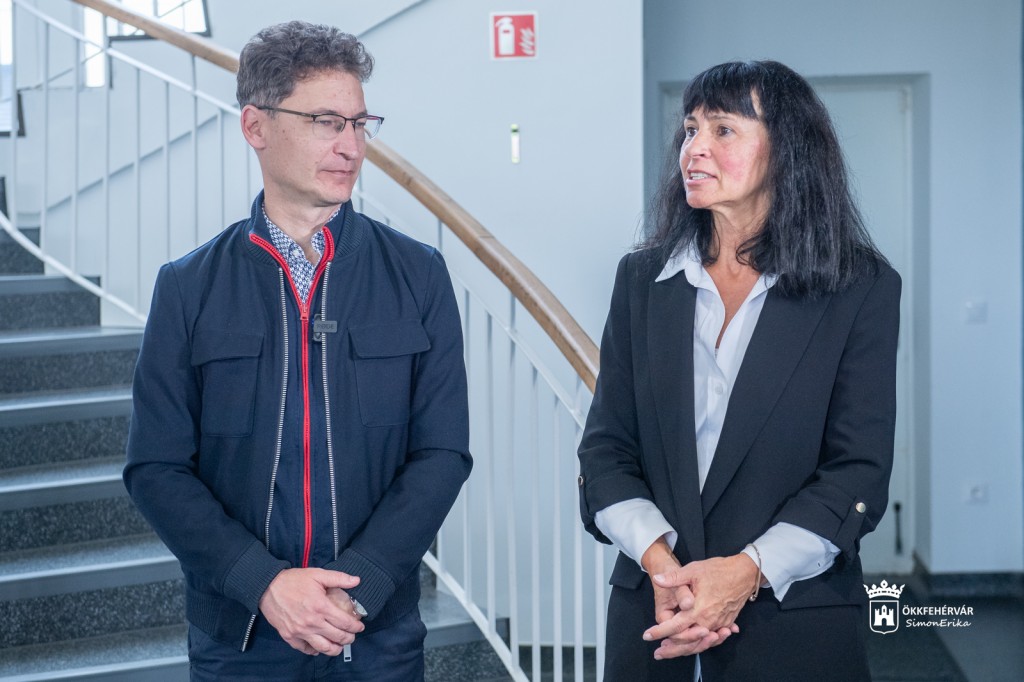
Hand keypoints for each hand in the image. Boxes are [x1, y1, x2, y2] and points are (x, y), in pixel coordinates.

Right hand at [258, 568, 364, 655]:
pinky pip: (305, 649)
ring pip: (323, 648)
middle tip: (352, 636)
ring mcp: (300, 631)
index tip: (360, 626)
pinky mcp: (289, 636)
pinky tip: (320, 647)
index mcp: (321, 607)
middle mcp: (312, 622)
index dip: (355, 626)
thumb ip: (339, 578)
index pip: (344, 622)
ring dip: (335, 649)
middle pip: (337, 637)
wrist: (267, 587)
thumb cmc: (293, 580)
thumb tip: (357, 580)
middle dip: (348, 639)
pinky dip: (315, 650)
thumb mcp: (317, 574)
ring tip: (340, 646)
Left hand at [641, 538, 724, 656]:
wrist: (744, 574)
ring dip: (685, 648)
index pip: (674, 626)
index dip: (659, 632)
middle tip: (658, 653)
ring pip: (699, 642)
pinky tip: (692, 645)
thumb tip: (657, 579)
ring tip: (672, 651)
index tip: (647, 636)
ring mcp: (718, 624)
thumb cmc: (719, 570)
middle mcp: (708, 621)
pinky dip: (700, 643)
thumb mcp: (693, 570)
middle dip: (671, 649)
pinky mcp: (725, 623)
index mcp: (697, 610)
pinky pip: (711, 638)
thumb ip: (674, 578)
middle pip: (687, 641)